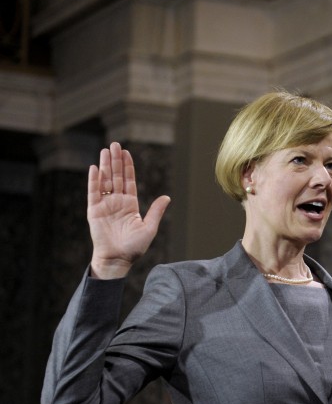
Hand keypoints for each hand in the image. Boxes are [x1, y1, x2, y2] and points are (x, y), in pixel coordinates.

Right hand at [88, 142, 169, 278]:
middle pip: (116, 177)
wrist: (118, 259)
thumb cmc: (134, 247)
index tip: (126, 152)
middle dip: (115, 161)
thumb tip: (167, 197)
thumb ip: (156, 211)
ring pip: (105, 181)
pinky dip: (94, 181)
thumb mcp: (149, 228)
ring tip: (105, 150)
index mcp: (130, 205)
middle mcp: (117, 202)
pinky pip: (93, 193)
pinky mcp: (94, 211)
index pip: (129, 181)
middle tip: (115, 144)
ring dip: (104, 166)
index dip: (127, 167)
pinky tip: (94, 168)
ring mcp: (105, 205)